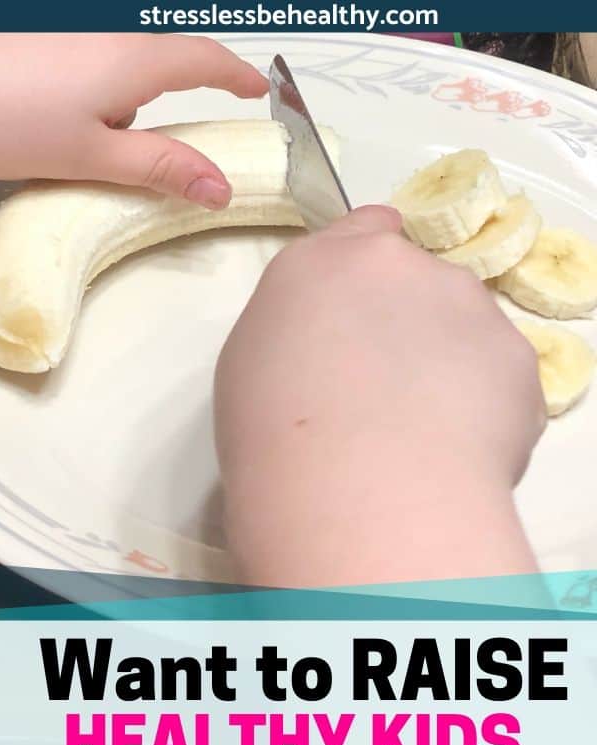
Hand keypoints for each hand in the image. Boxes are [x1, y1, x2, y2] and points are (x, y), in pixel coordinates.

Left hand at [0, 33, 267, 206]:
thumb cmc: (13, 121)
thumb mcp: (95, 157)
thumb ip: (161, 169)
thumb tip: (220, 189)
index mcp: (133, 59)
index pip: (204, 60)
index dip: (236, 74)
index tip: (258, 88)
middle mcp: (108, 32)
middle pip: (164, 58)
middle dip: (175, 95)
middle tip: (173, 141)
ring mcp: (73, 30)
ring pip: (123, 63)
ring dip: (124, 100)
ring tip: (90, 142)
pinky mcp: (46, 39)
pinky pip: (91, 60)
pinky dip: (94, 92)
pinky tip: (60, 120)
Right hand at [214, 206, 545, 586]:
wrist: (356, 489)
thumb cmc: (275, 437)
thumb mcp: (253, 366)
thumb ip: (302, 330)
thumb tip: (333, 345)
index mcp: (324, 263)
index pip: (367, 230)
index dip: (373, 266)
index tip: (372, 306)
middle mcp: (400, 266)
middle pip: (418, 283)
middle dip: (410, 324)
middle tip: (389, 393)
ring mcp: (466, 305)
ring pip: (465, 327)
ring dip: (450, 363)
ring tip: (422, 433)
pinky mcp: (515, 355)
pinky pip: (499, 376)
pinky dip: (485, 406)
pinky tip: (455, 450)